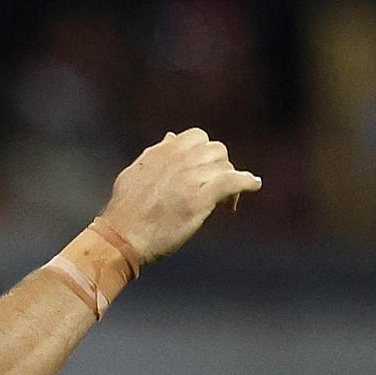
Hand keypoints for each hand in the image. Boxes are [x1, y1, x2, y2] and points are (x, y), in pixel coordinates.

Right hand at [100, 128, 261, 263]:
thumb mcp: (135, 173)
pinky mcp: (199, 199)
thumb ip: (155, 154)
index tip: (203, 171)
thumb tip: (171, 137)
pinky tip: (254, 185)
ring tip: (225, 202)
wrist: (121, 237)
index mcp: (161, 153)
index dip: (205, 152)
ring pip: (225, 166)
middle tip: (217, 190)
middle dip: (219, 167)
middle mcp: (177, 160)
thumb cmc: (125, 212)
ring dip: (230, 180)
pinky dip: (248, 182)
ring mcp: (189, 179)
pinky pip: (234, 181)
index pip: (197, 137)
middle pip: (216, 150)